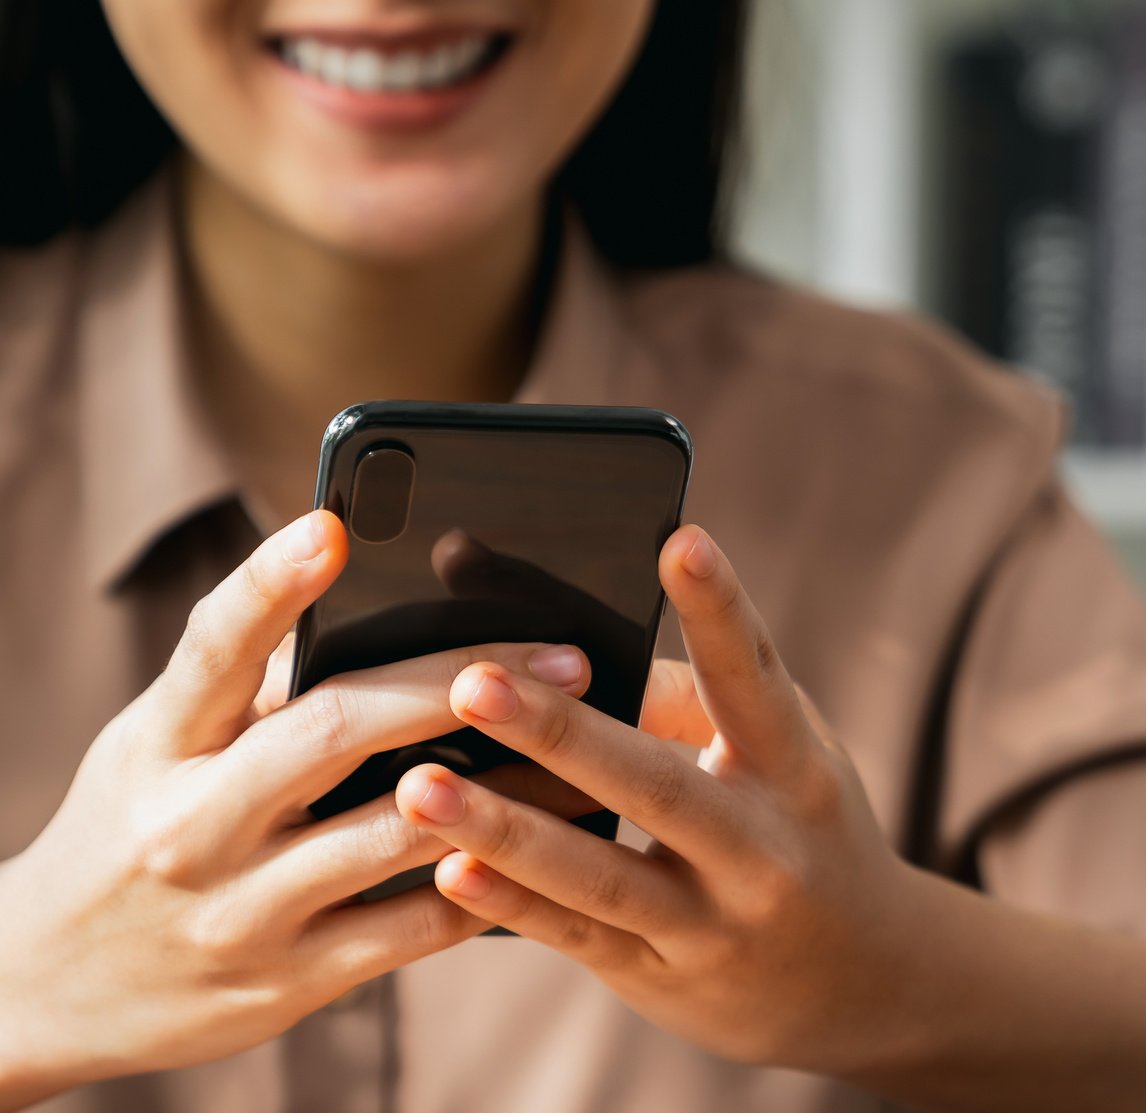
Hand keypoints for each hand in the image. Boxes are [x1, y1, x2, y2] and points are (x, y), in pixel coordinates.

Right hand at [0, 512, 600, 1105]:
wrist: (45, 989)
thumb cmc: (133, 831)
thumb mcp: (155, 751)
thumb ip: (256, 695)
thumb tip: (390, 617)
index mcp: (158, 745)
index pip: (213, 650)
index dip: (270, 584)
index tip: (332, 525)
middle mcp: (189, 825)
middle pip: (336, 731)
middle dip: (456, 686)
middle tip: (561, 658)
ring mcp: (238, 911)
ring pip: (395, 835)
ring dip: (508, 792)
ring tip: (588, 753)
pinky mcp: (284, 985)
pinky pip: (410, 929)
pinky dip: (484, 885)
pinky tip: (549, 850)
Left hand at [395, 525, 937, 1074]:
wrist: (864, 980)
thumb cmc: (802, 828)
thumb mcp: (787, 758)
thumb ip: (694, 702)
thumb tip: (568, 643)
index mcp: (796, 768)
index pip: (756, 678)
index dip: (720, 610)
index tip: (679, 542)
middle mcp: (763, 847)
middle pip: (657, 784)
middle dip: (561, 734)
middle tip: (473, 681)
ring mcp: (714, 920)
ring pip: (602, 874)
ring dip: (506, 829)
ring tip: (420, 787)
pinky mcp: (664, 973)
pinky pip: (579, 936)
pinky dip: (513, 903)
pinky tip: (448, 871)